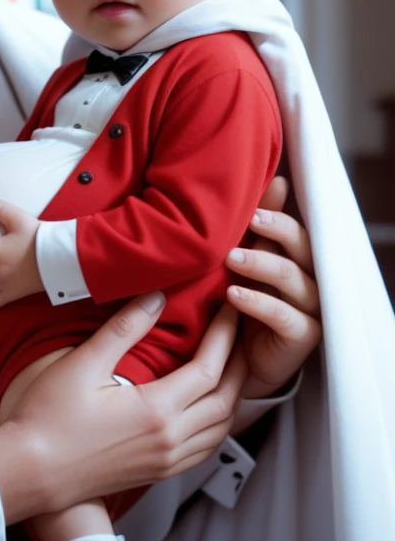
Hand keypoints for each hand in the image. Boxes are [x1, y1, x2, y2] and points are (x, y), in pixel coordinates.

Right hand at [0, 292, 248, 522]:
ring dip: (233, 393)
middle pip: (226, 399)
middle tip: (241, 330)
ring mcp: (166, 462)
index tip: (229, 308)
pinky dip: (218, 423)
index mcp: (157, 411)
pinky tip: (208, 406)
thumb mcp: (83, 363)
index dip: (225, 335)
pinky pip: (205, 448)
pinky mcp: (157, 473)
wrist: (31, 472)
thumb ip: (124, 329)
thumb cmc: (49, 417)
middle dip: (239, 362)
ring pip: (221, 428)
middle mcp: (170, 440)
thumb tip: (155, 297)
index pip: (210, 369)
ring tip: (231, 363)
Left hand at [225, 176, 321, 398]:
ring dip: (260, 263)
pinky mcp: (304, 335)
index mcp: (296, 254)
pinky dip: (256, 302)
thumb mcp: (243, 260)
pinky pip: (283, 314)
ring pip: (292, 276)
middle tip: (249, 220)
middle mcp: (310, 276)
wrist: (238, 358)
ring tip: (231, 258)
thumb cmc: (241, 300)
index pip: (294, 225)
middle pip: (302, 244)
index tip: (253, 203)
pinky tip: (232, 294)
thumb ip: (254, 228)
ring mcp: (310, 306)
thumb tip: (266, 182)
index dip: (277, 211)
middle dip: (276, 228)